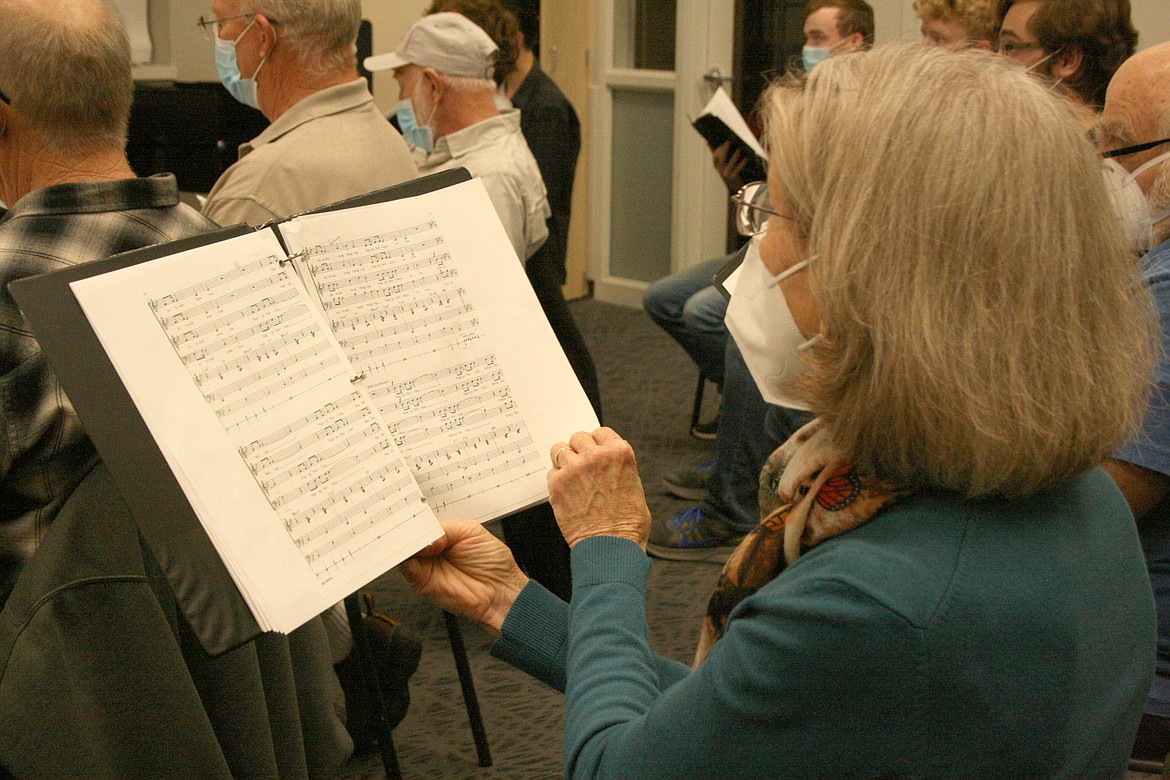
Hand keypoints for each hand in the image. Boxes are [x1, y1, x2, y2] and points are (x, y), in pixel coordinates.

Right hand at [399, 520, 528, 634]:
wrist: (500, 592)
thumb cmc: (493, 563)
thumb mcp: (471, 532)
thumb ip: (445, 529)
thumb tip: (423, 534)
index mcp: (444, 532)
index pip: (423, 520)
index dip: (416, 514)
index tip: (407, 506)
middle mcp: (432, 547)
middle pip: (410, 534)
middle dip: (405, 526)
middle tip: (402, 519)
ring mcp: (425, 563)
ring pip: (404, 549)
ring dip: (402, 540)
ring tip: (405, 532)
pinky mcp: (421, 580)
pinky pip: (405, 567)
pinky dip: (401, 558)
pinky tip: (407, 549)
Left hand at [547, 428, 650, 549]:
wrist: (611, 547)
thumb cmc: (628, 523)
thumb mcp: (634, 486)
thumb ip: (618, 468)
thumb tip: (606, 464)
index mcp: (619, 453)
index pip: (601, 433)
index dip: (597, 443)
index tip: (594, 450)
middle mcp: (596, 456)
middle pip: (578, 438)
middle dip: (579, 450)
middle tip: (581, 465)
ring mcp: (574, 468)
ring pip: (559, 450)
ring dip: (564, 461)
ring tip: (571, 476)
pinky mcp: (557, 484)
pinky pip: (551, 472)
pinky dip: (557, 480)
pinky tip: (567, 492)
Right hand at [712, 141, 746, 190]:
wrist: (732, 184)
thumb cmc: (725, 168)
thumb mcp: (719, 161)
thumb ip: (714, 151)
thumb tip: (707, 143)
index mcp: (715, 164)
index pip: (716, 156)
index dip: (721, 149)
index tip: (726, 141)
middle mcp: (720, 170)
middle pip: (722, 159)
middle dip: (725, 150)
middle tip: (730, 142)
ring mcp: (726, 174)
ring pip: (730, 164)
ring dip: (734, 156)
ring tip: (739, 149)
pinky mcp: (733, 177)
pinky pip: (738, 169)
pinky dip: (742, 163)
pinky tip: (746, 158)